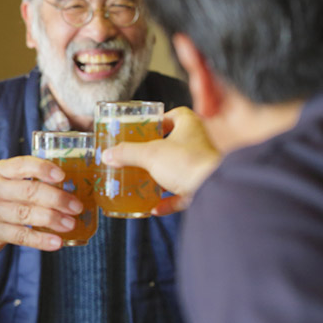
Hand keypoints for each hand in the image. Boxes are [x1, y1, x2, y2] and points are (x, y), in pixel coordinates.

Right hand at [0, 155, 80, 252]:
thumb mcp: (2, 182)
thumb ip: (26, 179)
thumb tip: (68, 185)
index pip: (22, 165)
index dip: (44, 169)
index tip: (63, 176)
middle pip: (29, 191)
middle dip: (57, 199)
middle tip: (76, 206)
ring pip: (26, 214)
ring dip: (53, 219)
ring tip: (71, 223)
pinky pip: (21, 236)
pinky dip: (41, 240)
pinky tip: (57, 242)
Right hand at [101, 107, 219, 214]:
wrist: (214, 189)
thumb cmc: (187, 162)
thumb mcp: (149, 154)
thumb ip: (127, 153)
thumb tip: (108, 154)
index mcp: (190, 126)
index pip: (176, 115)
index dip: (161, 120)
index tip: (146, 128)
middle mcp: (199, 144)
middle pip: (175, 143)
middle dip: (157, 150)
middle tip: (138, 155)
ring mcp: (201, 167)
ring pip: (178, 169)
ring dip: (161, 176)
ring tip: (142, 181)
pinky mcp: (203, 187)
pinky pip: (182, 194)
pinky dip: (168, 201)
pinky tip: (154, 207)